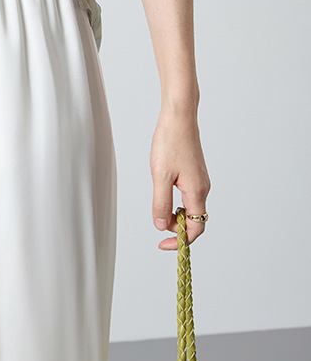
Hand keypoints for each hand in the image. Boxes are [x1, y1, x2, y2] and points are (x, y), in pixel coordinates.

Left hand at [150, 106, 209, 250]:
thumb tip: (161, 226)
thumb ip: (161, 203)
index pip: (195, 229)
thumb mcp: (160, 176)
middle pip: (194, 220)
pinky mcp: (195, 172)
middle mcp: (203, 188)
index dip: (180, 241)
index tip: (163, 244)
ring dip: (175, 213)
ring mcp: (200, 180)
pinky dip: (176, 200)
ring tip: (158, 202)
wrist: (179, 117)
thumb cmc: (170, 142)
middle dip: (176, 227)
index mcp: (197, 192)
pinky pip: (188, 195)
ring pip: (190, 207)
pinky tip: (164, 189)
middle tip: (157, 221)